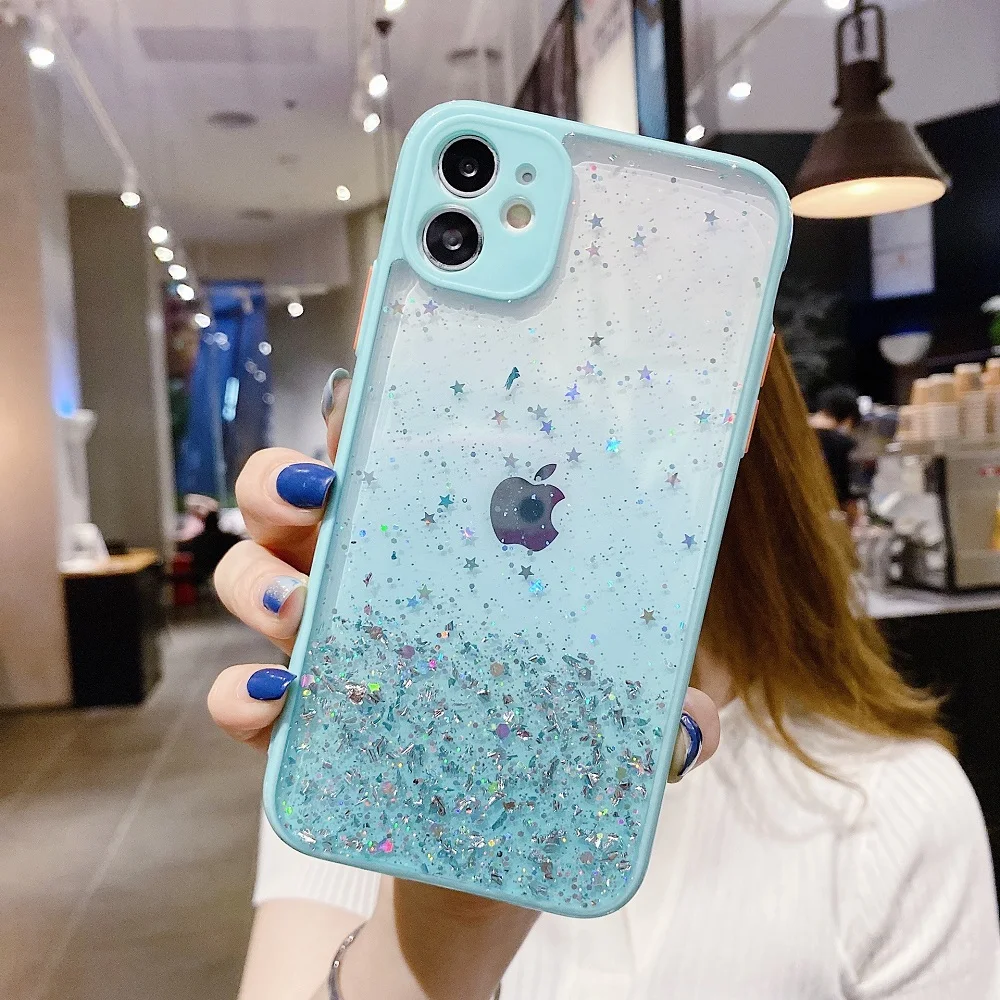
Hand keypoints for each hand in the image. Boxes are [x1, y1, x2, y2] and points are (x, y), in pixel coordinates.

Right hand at [210, 369, 720, 998]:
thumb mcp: (604, 728)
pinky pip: (236, 697)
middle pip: (289, 502)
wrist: (473, 878)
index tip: (370, 410)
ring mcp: (321, 654)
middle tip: (319, 495)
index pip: (387, 468)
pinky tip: (279, 700)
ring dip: (258, 577)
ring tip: (299, 609)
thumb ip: (658, 719)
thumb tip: (699, 719)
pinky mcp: (291, 731)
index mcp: (436, 562)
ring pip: (247, 576)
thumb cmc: (537, 767)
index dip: (361, 424)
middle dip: (281, 482)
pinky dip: (240, 694)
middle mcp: (366, 590)